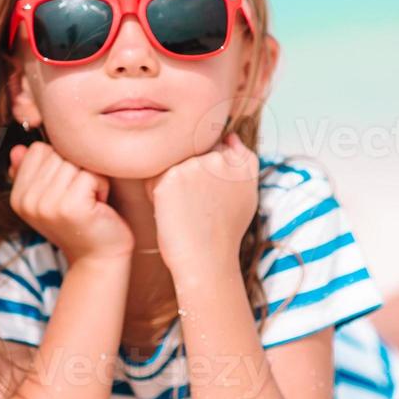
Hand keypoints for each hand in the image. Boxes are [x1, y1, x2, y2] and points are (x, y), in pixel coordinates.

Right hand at [8, 142, 131, 261]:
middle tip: (81, 197)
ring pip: (75, 161)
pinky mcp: (70, 207)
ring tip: (89, 201)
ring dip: (90, 177)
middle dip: (76, 169)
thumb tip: (18, 148)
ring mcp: (47, 204)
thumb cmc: (78, 223)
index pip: (38, 150)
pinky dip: (101, 186)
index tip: (67, 188)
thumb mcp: (50, 197)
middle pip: (57, 152)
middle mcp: (28, 200)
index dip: (59, 162)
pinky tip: (98, 206)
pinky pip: (91, 174)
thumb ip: (33, 171)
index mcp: (18, 196)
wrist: (97, 258)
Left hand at [147, 134, 258, 272]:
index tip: (209, 191)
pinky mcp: (171, 176)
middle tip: (196, 205)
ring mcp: (196, 164)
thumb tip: (230, 137)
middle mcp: (221, 157)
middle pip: (192, 152)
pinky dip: (156, 192)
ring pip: (172, 162)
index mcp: (244, 161)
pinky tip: (171, 211)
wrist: (207, 261)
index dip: (207, 169)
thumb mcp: (245, 195)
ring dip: (171, 181)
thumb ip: (239, 161)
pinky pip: (154, 175)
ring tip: (184, 209)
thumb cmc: (223, 234)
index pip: (217, 145)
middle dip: (188, 173)